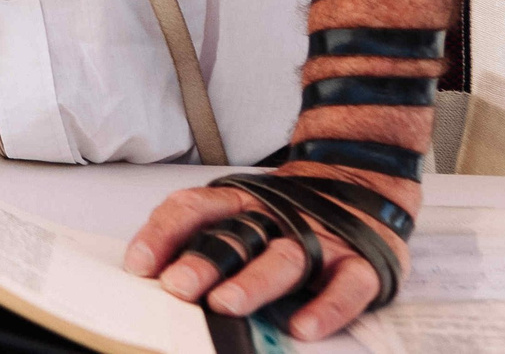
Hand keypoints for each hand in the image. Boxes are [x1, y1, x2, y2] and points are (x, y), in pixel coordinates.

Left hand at [126, 170, 410, 340]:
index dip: (164, 234)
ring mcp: (323, 238)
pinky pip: (347, 288)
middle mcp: (279, 216)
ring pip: (285, 259)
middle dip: (205, 261)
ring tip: (226, 304)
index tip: (139, 264)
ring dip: (254, 283)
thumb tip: (154, 273)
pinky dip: (326, 308)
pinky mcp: (363, 262)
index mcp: (243, 201)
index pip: (194, 208)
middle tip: (178, 286)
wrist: (365, 178)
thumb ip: (207, 236)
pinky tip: (303, 327)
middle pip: (236, 236)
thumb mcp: (246, 211)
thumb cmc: (293, 210)